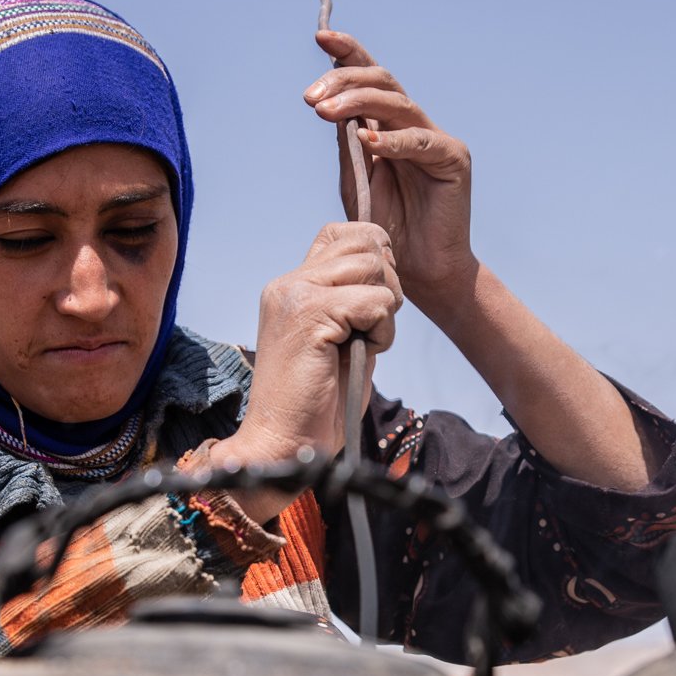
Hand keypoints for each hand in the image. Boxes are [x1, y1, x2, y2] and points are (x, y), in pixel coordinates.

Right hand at [215, 222, 401, 519]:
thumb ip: (356, 299)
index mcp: (292, 284)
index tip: (373, 304)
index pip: (346, 232)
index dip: (375, 259)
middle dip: (388, 284)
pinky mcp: (310, 315)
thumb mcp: (341, 337)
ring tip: (364, 342)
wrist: (285, 443)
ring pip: (374, 266)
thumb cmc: (319, 402)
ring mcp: (295, 295)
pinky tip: (362, 354)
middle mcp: (288, 282)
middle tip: (372, 328)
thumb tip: (389, 266)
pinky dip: (382, 331)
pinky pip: (375, 302)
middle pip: (367, 243)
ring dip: (385, 308)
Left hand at [304, 30, 478, 310]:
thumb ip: (346, 143)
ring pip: (398, 103)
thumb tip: (328, 103)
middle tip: (311, 98)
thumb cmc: (386, 227)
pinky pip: (421, 141)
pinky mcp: (453, 159)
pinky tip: (367, 142)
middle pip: (382, 81)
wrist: (417, 271)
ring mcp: (435, 139)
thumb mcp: (355, 180)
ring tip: (326, 111)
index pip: (369, 76)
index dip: (348, 52)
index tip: (321, 36)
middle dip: (343, 80)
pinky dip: (392, 140)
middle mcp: (412, 125)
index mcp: (387, 124)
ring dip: (358, 101)